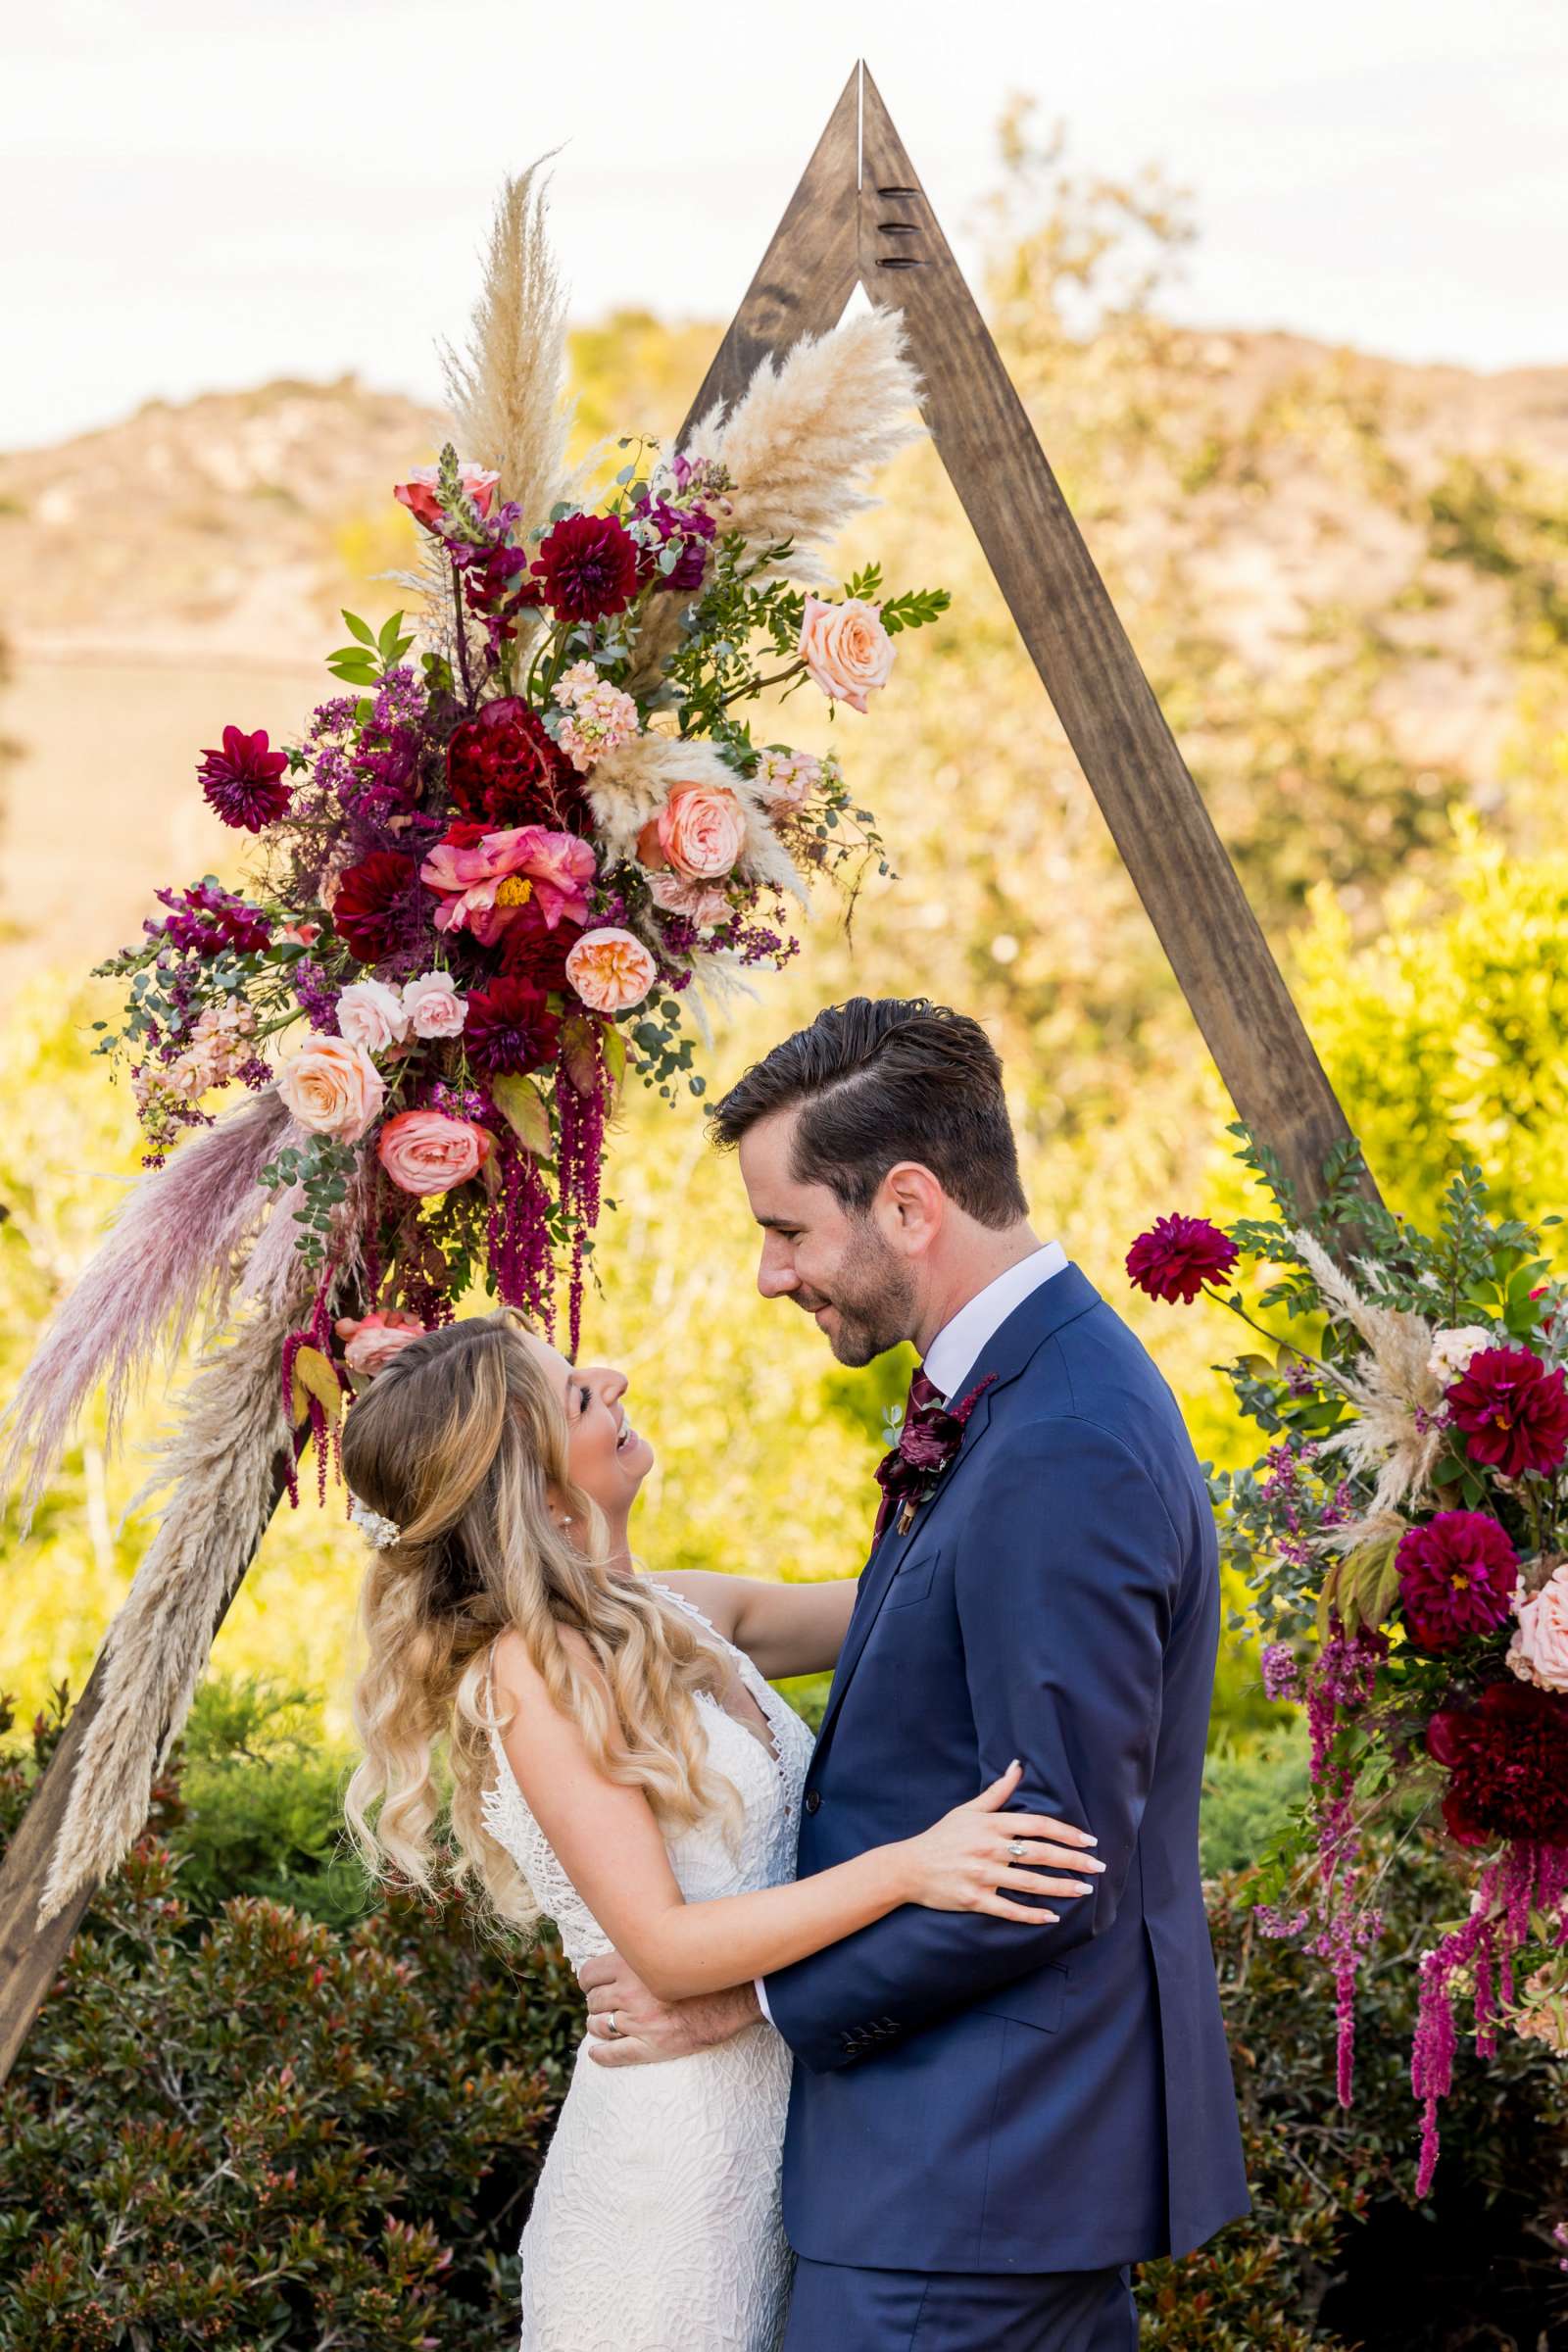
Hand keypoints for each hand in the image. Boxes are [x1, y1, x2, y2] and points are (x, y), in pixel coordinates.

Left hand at [578, 1951, 761, 2068]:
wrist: (734, 1994)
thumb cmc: (702, 1966)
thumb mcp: (667, 1946)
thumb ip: (643, 1949)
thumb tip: (623, 1945)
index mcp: (631, 1964)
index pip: (590, 1974)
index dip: (589, 1981)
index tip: (593, 1984)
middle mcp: (630, 1992)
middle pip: (594, 2000)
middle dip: (596, 2003)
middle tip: (603, 2004)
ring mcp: (640, 2021)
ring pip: (599, 2026)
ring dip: (598, 2025)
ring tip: (603, 2024)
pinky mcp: (652, 2045)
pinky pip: (614, 2054)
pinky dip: (600, 2054)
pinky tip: (596, 2053)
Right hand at [900, 1759, 1105, 1920]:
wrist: (909, 1867)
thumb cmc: (942, 1837)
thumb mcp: (968, 1810)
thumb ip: (997, 1791)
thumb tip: (1018, 1765)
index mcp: (991, 1824)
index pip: (1037, 1825)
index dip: (1066, 1832)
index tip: (1089, 1840)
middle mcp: (990, 1848)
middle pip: (1040, 1854)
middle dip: (1073, 1860)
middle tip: (1098, 1867)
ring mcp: (982, 1875)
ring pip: (1030, 1883)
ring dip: (1061, 1887)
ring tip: (1084, 1890)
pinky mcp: (975, 1899)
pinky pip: (1009, 1909)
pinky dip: (1032, 1915)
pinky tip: (1052, 1916)